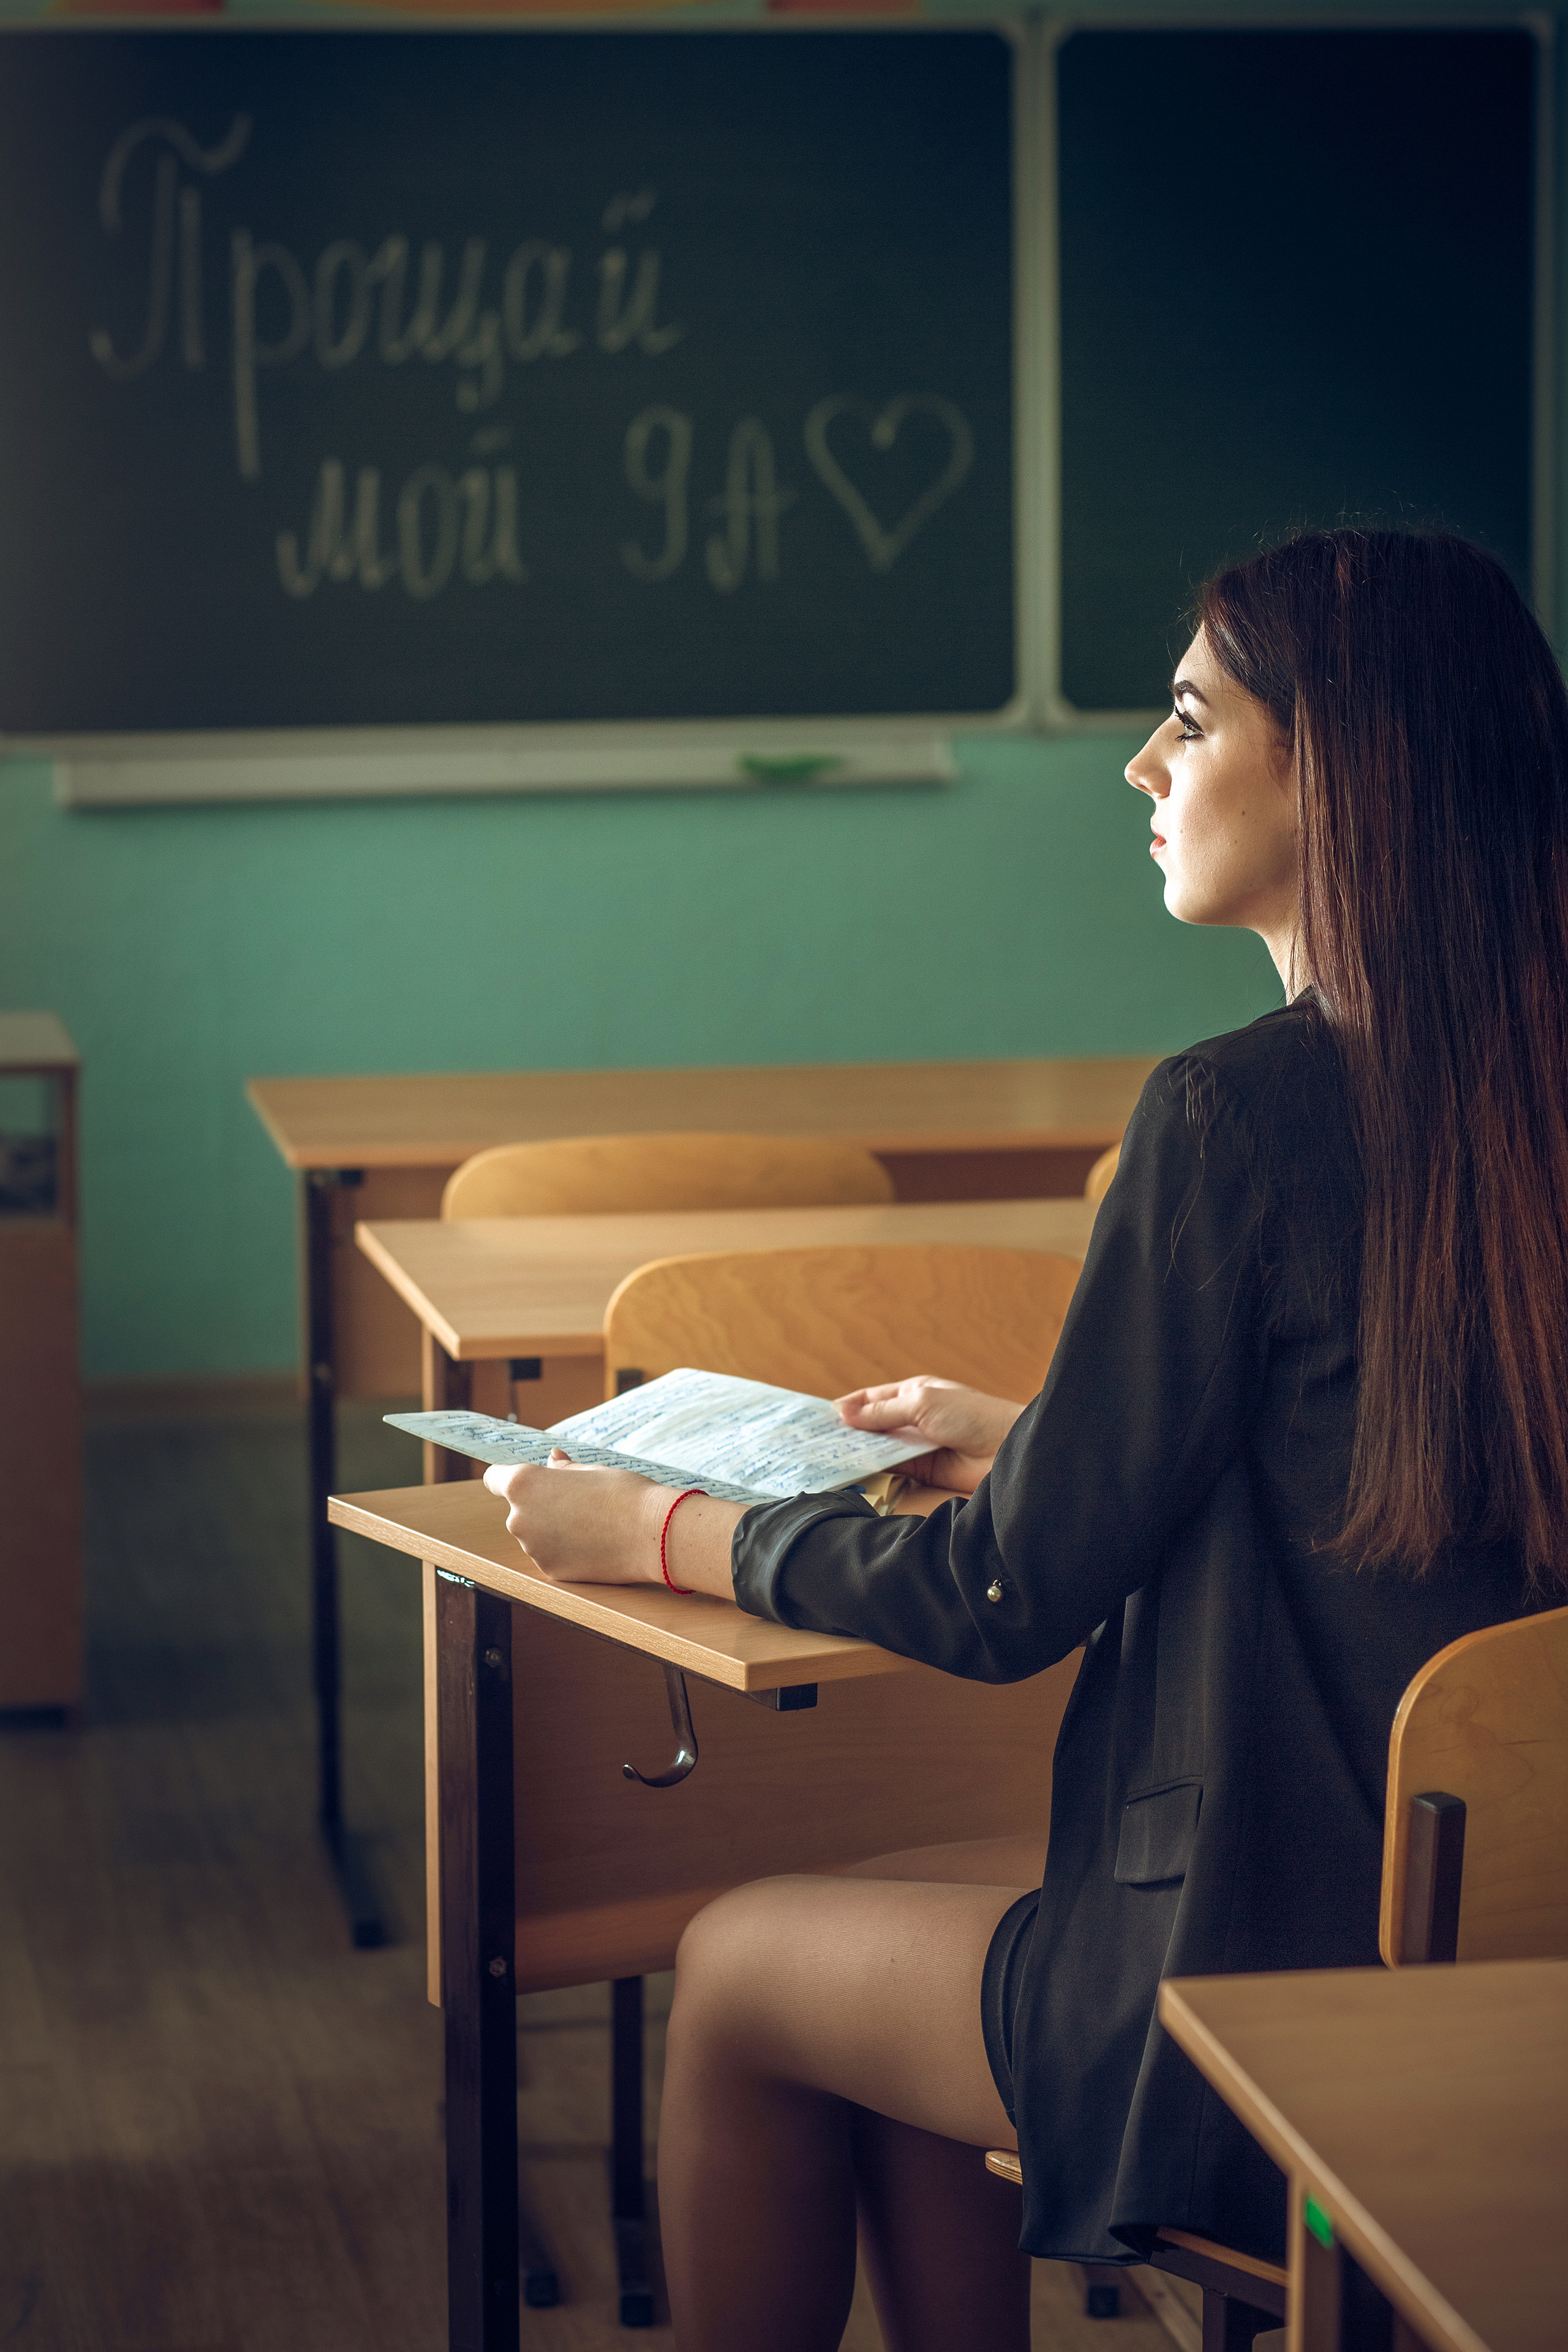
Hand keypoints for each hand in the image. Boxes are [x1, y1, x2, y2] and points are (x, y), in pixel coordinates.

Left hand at [482, 1452, 664, 1584]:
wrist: (652, 1533)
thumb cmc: (622, 1492)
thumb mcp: (590, 1470)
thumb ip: (562, 1469)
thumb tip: (551, 1460)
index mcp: (523, 1485)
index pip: (494, 1478)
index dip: (506, 1477)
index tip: (526, 1480)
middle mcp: (518, 1518)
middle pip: (518, 1509)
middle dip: (539, 1506)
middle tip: (577, 1502)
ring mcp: (532, 1549)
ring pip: (535, 1534)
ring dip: (552, 1529)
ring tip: (591, 1524)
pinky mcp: (550, 1571)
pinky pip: (551, 1555)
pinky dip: (565, 1550)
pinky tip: (594, 1544)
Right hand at [835, 1376, 1022, 1495]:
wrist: (1006, 1449)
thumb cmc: (972, 1415)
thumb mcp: (922, 1402)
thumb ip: (883, 1410)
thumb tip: (845, 1413)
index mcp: (914, 1392)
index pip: (872, 1398)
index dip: (847, 1407)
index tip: (819, 1418)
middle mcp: (913, 1417)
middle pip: (872, 1424)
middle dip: (847, 1431)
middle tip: (815, 1442)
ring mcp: (916, 1445)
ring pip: (878, 1447)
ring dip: (856, 1451)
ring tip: (825, 1457)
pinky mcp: (921, 1471)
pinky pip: (890, 1468)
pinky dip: (872, 1469)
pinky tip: (851, 1471)